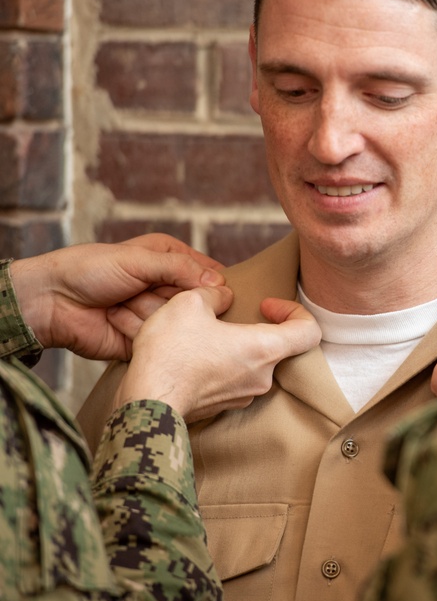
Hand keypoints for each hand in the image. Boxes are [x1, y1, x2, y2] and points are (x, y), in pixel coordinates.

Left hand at [9, 234, 224, 360]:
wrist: (52, 302)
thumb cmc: (89, 270)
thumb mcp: (138, 259)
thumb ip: (180, 269)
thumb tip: (219, 283)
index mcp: (169, 260)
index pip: (209, 273)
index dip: (212, 282)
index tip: (212, 288)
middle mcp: (167, 288)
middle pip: (198, 301)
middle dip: (173, 298)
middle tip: (147, 291)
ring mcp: (158, 315)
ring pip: (179, 321)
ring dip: (148, 312)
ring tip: (122, 303)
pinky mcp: (147, 340)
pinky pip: (159, 341)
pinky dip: (138, 331)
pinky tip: (117, 321)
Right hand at [115, 287, 320, 420]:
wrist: (146, 401)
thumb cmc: (171, 353)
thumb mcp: (189, 303)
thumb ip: (214, 294)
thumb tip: (223, 298)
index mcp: (264, 349)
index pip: (310, 331)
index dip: (295, 311)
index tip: (266, 305)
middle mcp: (262, 377)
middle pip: (279, 347)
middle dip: (258, 327)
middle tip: (230, 316)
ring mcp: (244, 395)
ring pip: (254, 363)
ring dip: (238, 346)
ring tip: (207, 334)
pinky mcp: (224, 405)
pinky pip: (234, 379)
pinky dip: (223, 364)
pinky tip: (196, 355)